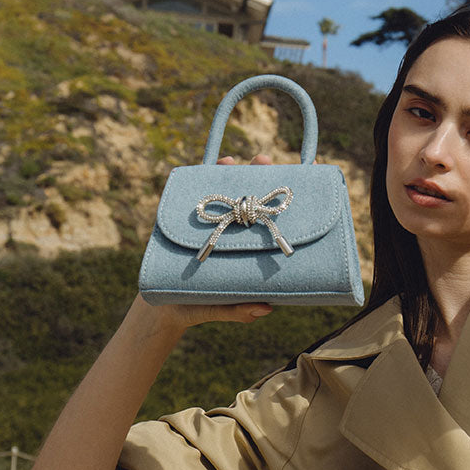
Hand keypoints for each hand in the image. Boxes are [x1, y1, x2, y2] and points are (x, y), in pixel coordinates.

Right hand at [144, 152, 275, 330]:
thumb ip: (239, 310)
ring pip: (233, 193)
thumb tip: (266, 308)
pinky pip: (208, 196)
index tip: (305, 177)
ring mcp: (222, 224)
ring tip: (240, 160)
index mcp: (255, 251)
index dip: (289, 201)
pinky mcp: (200, 221)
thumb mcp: (221, 308)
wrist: (165, 303)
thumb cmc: (199, 305)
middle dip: (261, 177)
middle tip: (264, 160)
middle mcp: (242, 233)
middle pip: (255, 200)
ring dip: (237, 172)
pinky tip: (220, 163)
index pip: (276, 223)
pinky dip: (211, 177)